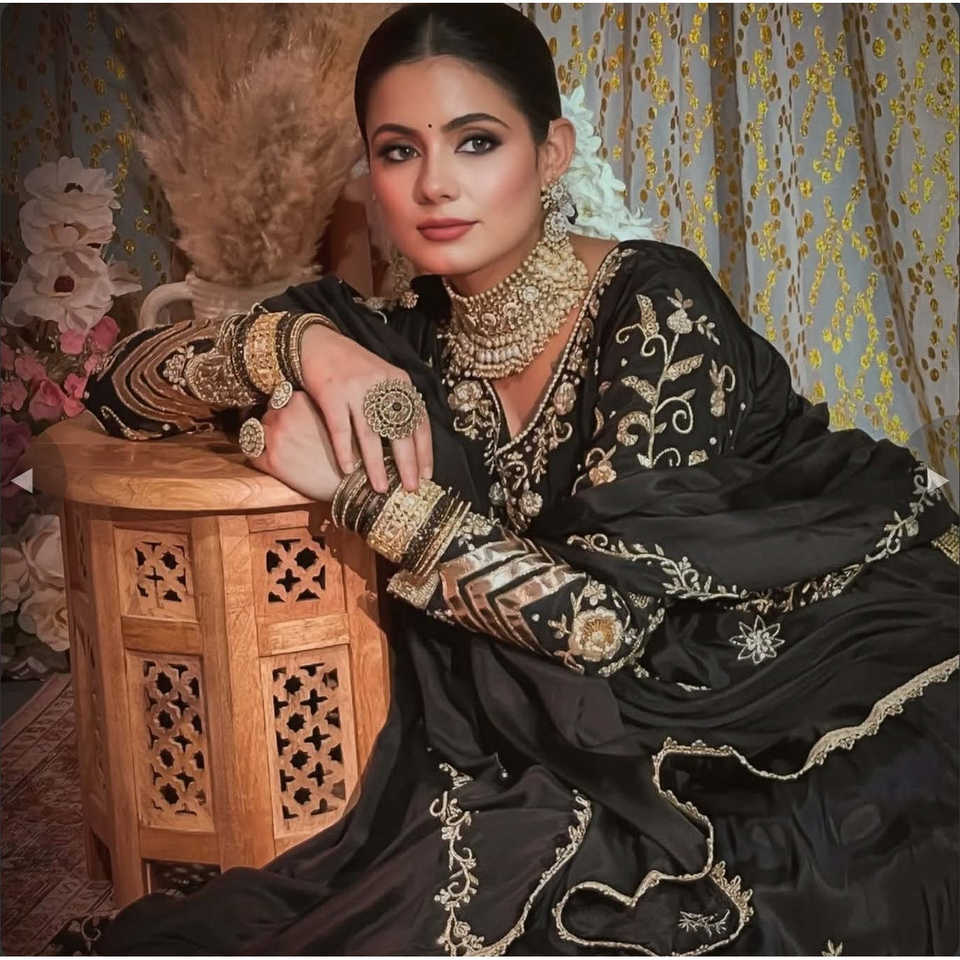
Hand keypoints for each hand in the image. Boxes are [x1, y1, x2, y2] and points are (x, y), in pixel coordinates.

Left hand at [244, 390, 343, 502]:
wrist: (355, 481)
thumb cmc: (351, 450)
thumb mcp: (333, 417)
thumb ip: (312, 409)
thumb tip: (297, 409)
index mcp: (300, 400)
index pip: (281, 399)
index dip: (286, 411)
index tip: (294, 422)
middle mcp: (285, 415)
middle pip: (268, 414)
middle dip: (276, 425)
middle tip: (290, 439)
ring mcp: (276, 437)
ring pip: (255, 432)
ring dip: (263, 440)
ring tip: (281, 451)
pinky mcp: (271, 461)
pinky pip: (252, 455)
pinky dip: (259, 459)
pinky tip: (273, 464)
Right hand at [299, 324, 432, 492]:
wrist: (316, 343)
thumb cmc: (352, 367)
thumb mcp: (382, 378)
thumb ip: (395, 403)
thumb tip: (409, 444)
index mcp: (400, 382)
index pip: (419, 421)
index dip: (424, 450)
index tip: (426, 475)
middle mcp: (382, 384)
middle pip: (399, 431)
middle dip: (407, 463)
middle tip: (410, 488)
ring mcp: (357, 388)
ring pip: (370, 435)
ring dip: (376, 465)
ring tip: (379, 488)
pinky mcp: (332, 392)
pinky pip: (340, 429)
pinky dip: (344, 452)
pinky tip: (347, 471)